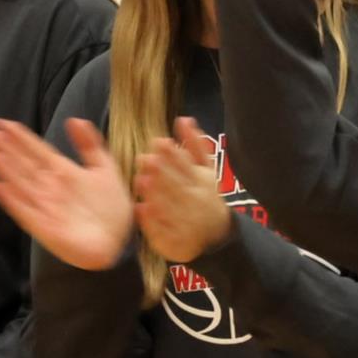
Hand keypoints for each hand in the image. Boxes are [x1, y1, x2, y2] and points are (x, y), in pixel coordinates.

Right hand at [0, 118, 133, 269]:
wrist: (117, 242)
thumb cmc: (110, 208)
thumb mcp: (105, 170)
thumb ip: (90, 145)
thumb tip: (75, 119)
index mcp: (62, 172)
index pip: (37, 151)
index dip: (21, 137)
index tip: (3, 123)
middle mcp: (49, 187)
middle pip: (23, 164)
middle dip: (5, 148)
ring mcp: (44, 206)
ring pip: (20, 184)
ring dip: (5, 169)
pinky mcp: (43, 227)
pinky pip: (24, 211)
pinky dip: (11, 199)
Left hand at [132, 118, 230, 263]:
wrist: (216, 236)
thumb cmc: (204, 195)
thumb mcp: (205, 170)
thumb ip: (195, 145)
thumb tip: (184, 118)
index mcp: (202, 181)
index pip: (187, 165)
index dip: (173, 154)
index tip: (159, 142)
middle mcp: (194, 199)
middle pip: (177, 184)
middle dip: (163, 172)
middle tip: (145, 159)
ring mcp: (186, 220)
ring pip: (170, 205)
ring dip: (157, 194)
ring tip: (142, 181)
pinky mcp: (175, 239)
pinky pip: (164, 228)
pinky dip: (153, 220)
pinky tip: (142, 208)